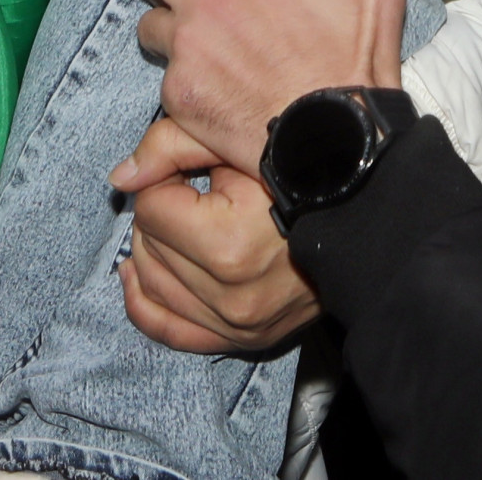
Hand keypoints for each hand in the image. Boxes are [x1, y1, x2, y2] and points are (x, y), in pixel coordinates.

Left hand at [111, 117, 321, 354]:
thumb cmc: (304, 168)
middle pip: (151, 246)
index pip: (152, 208)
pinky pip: (171, 331)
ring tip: (170, 220)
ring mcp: (240, 325)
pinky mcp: (245, 339)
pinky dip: (144, 303)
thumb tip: (120, 177)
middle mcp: (232, 296)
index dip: (165, 178)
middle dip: (159, 212)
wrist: (362, 213)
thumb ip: (171, 146)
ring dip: (151, 249)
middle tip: (189, 187)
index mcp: (230, 246)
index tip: (190, 167)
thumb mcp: (239, 142)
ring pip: (153, 286)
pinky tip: (134, 274)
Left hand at [134, 0, 403, 171]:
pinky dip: (182, 78)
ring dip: (169, 27)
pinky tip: (215, 85)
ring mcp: (188, 52)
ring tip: (203, 42)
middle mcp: (205, 4)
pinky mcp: (179, 96)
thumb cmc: (354, 61)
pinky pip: (162, 76)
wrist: (337, 142)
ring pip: (148, 23)